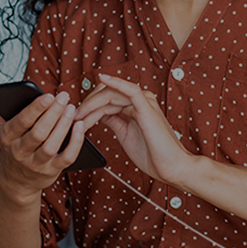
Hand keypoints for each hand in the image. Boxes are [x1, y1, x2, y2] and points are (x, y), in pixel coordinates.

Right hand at [0, 89, 85, 197]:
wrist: (15, 182)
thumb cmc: (10, 149)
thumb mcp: (0, 130)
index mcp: (7, 138)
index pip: (22, 121)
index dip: (36, 109)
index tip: (48, 96)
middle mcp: (20, 152)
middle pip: (38, 132)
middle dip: (53, 113)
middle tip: (63, 97)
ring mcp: (36, 163)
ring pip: (52, 144)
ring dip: (63, 125)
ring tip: (71, 109)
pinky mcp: (51, 171)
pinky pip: (66, 157)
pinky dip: (75, 142)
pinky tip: (79, 127)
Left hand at [74, 74, 194, 186]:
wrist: (173, 169)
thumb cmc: (153, 155)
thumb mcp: (125, 135)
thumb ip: (113, 121)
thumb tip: (98, 114)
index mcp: (135, 107)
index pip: (106, 99)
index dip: (89, 106)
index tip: (75, 118)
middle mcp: (140, 101)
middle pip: (106, 95)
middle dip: (87, 105)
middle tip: (73, 116)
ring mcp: (144, 102)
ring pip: (111, 94)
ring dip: (92, 104)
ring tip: (80, 115)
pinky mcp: (147, 107)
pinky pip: (130, 90)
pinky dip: (116, 82)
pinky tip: (103, 79)